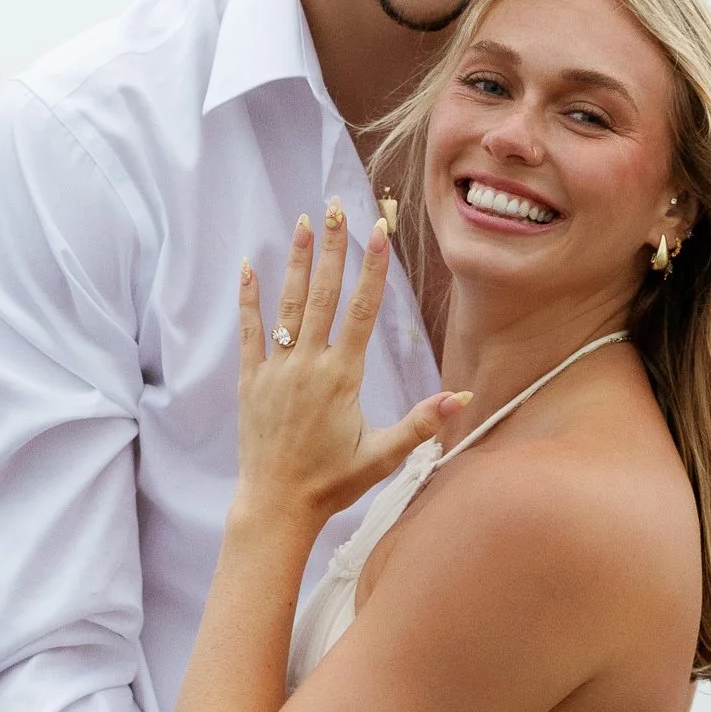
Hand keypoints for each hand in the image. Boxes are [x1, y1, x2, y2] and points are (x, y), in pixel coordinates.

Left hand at [238, 209, 460, 528]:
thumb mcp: (384, 454)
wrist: (277, 504)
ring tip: (302, 222)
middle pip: (324, 294)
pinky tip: (247, 267)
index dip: (371, 268)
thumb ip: (422, 422)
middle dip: (332, 248)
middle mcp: (309, 365)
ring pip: (288, 305)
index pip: (361, 310)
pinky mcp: (251, 380)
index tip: (376, 231)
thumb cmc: (334, 482)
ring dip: (295, 262)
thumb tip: (463, 397)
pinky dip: (249, 298)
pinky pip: (250, 331)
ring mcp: (277, 369)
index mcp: (343, 376)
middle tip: (335, 206)